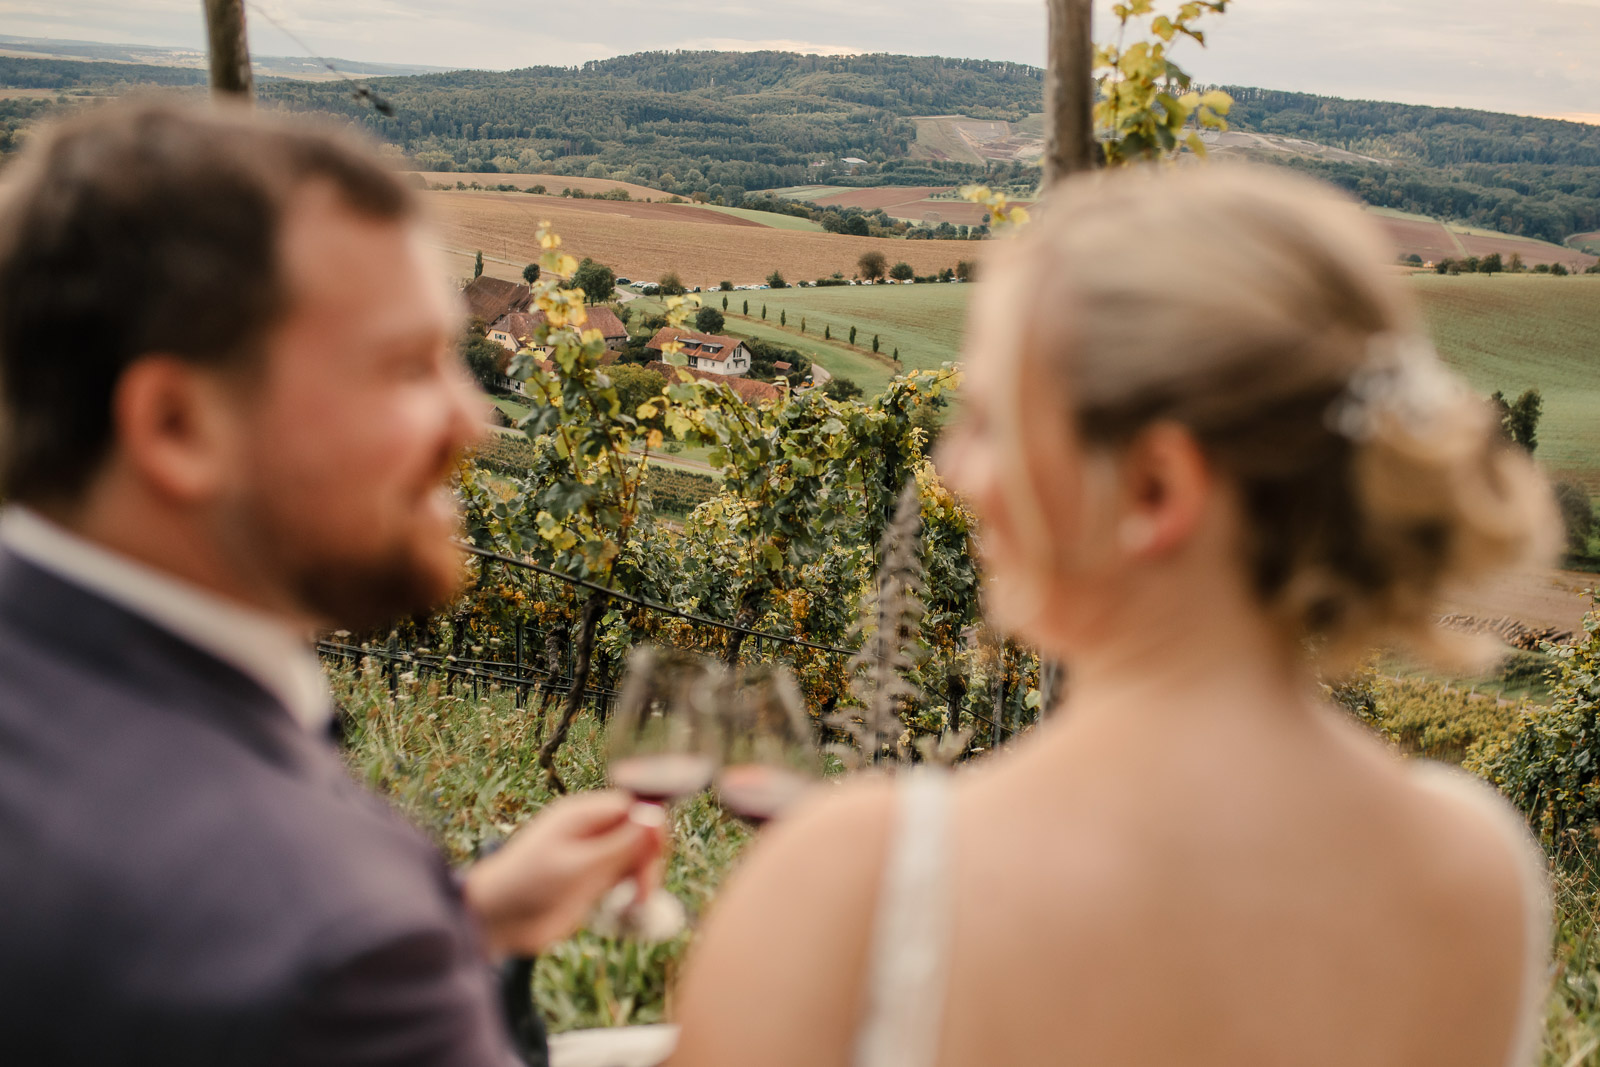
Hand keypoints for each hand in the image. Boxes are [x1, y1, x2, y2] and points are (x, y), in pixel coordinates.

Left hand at [462, 791, 664, 957]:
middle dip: (648, 858)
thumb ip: (620, 845)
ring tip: (636, 902)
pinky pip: (624, 875)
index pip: (633, 806)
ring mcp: (592, 854)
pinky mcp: (592, 879)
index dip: (651, 827)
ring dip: (643, 875)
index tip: (656, 857)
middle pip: (639, 831)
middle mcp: (590, 830)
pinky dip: (632, 888)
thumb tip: (657, 819)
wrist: (497, 921)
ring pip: (635, 855)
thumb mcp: (580, 866)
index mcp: (582, 815)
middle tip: (643, 891)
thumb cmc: (529, 886)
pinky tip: (630, 907)